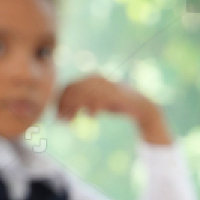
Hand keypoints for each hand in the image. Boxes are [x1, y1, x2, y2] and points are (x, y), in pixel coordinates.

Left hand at [55, 74, 172, 144]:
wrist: (141, 105)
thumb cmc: (117, 104)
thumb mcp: (97, 102)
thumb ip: (82, 103)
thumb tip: (63, 112)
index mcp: (91, 78)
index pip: (69, 86)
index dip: (61, 101)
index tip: (58, 116)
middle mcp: (97, 78)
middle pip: (73, 90)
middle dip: (65, 106)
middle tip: (62, 121)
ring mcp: (106, 84)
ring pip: (82, 95)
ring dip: (74, 109)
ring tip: (71, 121)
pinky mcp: (114, 92)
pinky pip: (97, 100)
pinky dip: (91, 109)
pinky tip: (91, 117)